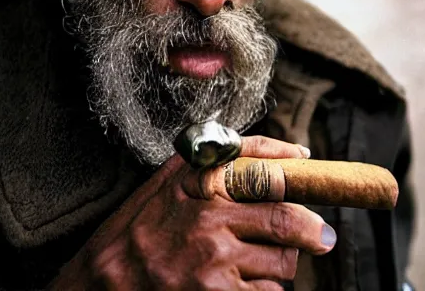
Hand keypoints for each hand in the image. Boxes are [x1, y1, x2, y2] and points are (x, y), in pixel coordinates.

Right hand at [48, 137, 336, 290]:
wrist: (102, 285)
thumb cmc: (136, 231)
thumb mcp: (166, 182)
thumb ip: (209, 160)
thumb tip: (261, 148)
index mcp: (200, 184)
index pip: (264, 170)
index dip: (293, 169)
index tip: (307, 166)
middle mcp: (211, 218)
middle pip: (286, 220)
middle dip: (311, 230)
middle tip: (322, 236)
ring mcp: (217, 261)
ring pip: (281, 263)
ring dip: (281, 263)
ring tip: (261, 262)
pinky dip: (267, 290)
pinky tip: (244, 284)